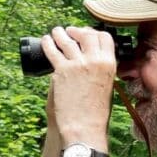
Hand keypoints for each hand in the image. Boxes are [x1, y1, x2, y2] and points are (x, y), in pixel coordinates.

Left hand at [41, 26, 115, 146]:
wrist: (84, 126)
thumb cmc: (95, 112)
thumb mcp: (106, 87)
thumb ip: (100, 71)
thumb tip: (89, 60)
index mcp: (109, 65)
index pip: (104, 37)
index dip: (93, 32)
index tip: (86, 34)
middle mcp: (95, 61)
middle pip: (86, 34)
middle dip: (76, 30)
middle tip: (70, 32)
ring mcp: (77, 64)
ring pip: (67, 39)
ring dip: (59, 33)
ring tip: (55, 33)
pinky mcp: (61, 70)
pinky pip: (52, 50)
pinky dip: (48, 43)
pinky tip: (46, 41)